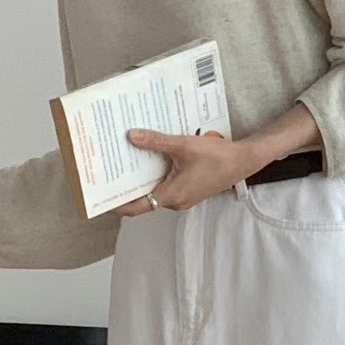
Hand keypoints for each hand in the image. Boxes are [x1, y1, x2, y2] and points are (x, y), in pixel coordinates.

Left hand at [113, 129, 256, 217]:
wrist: (243, 161)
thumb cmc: (217, 156)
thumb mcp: (183, 145)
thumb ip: (156, 142)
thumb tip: (131, 136)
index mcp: (171, 196)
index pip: (136, 207)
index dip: (117, 204)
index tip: (102, 196)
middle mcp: (175, 202)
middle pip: (143, 200)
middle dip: (127, 188)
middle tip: (110, 174)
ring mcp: (183, 198)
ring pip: (155, 192)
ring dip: (142, 181)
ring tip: (126, 164)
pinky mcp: (189, 191)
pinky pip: (166, 187)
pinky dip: (156, 177)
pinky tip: (151, 160)